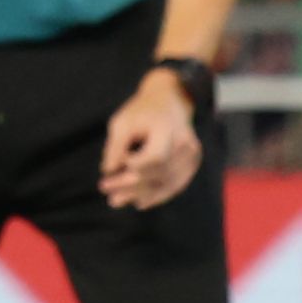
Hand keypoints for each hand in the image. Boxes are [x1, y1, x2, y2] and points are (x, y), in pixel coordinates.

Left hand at [98, 68, 207, 209]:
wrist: (170, 100)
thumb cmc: (142, 112)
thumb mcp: (122, 122)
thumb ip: (115, 146)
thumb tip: (108, 172)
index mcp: (167, 128)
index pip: (154, 157)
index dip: (131, 168)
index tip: (108, 172)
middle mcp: (184, 142)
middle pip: (158, 173)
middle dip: (131, 186)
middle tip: (108, 195)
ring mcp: (192, 153)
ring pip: (166, 182)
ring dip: (141, 195)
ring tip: (117, 201)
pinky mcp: (193, 161)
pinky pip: (176, 184)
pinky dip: (158, 196)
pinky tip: (140, 202)